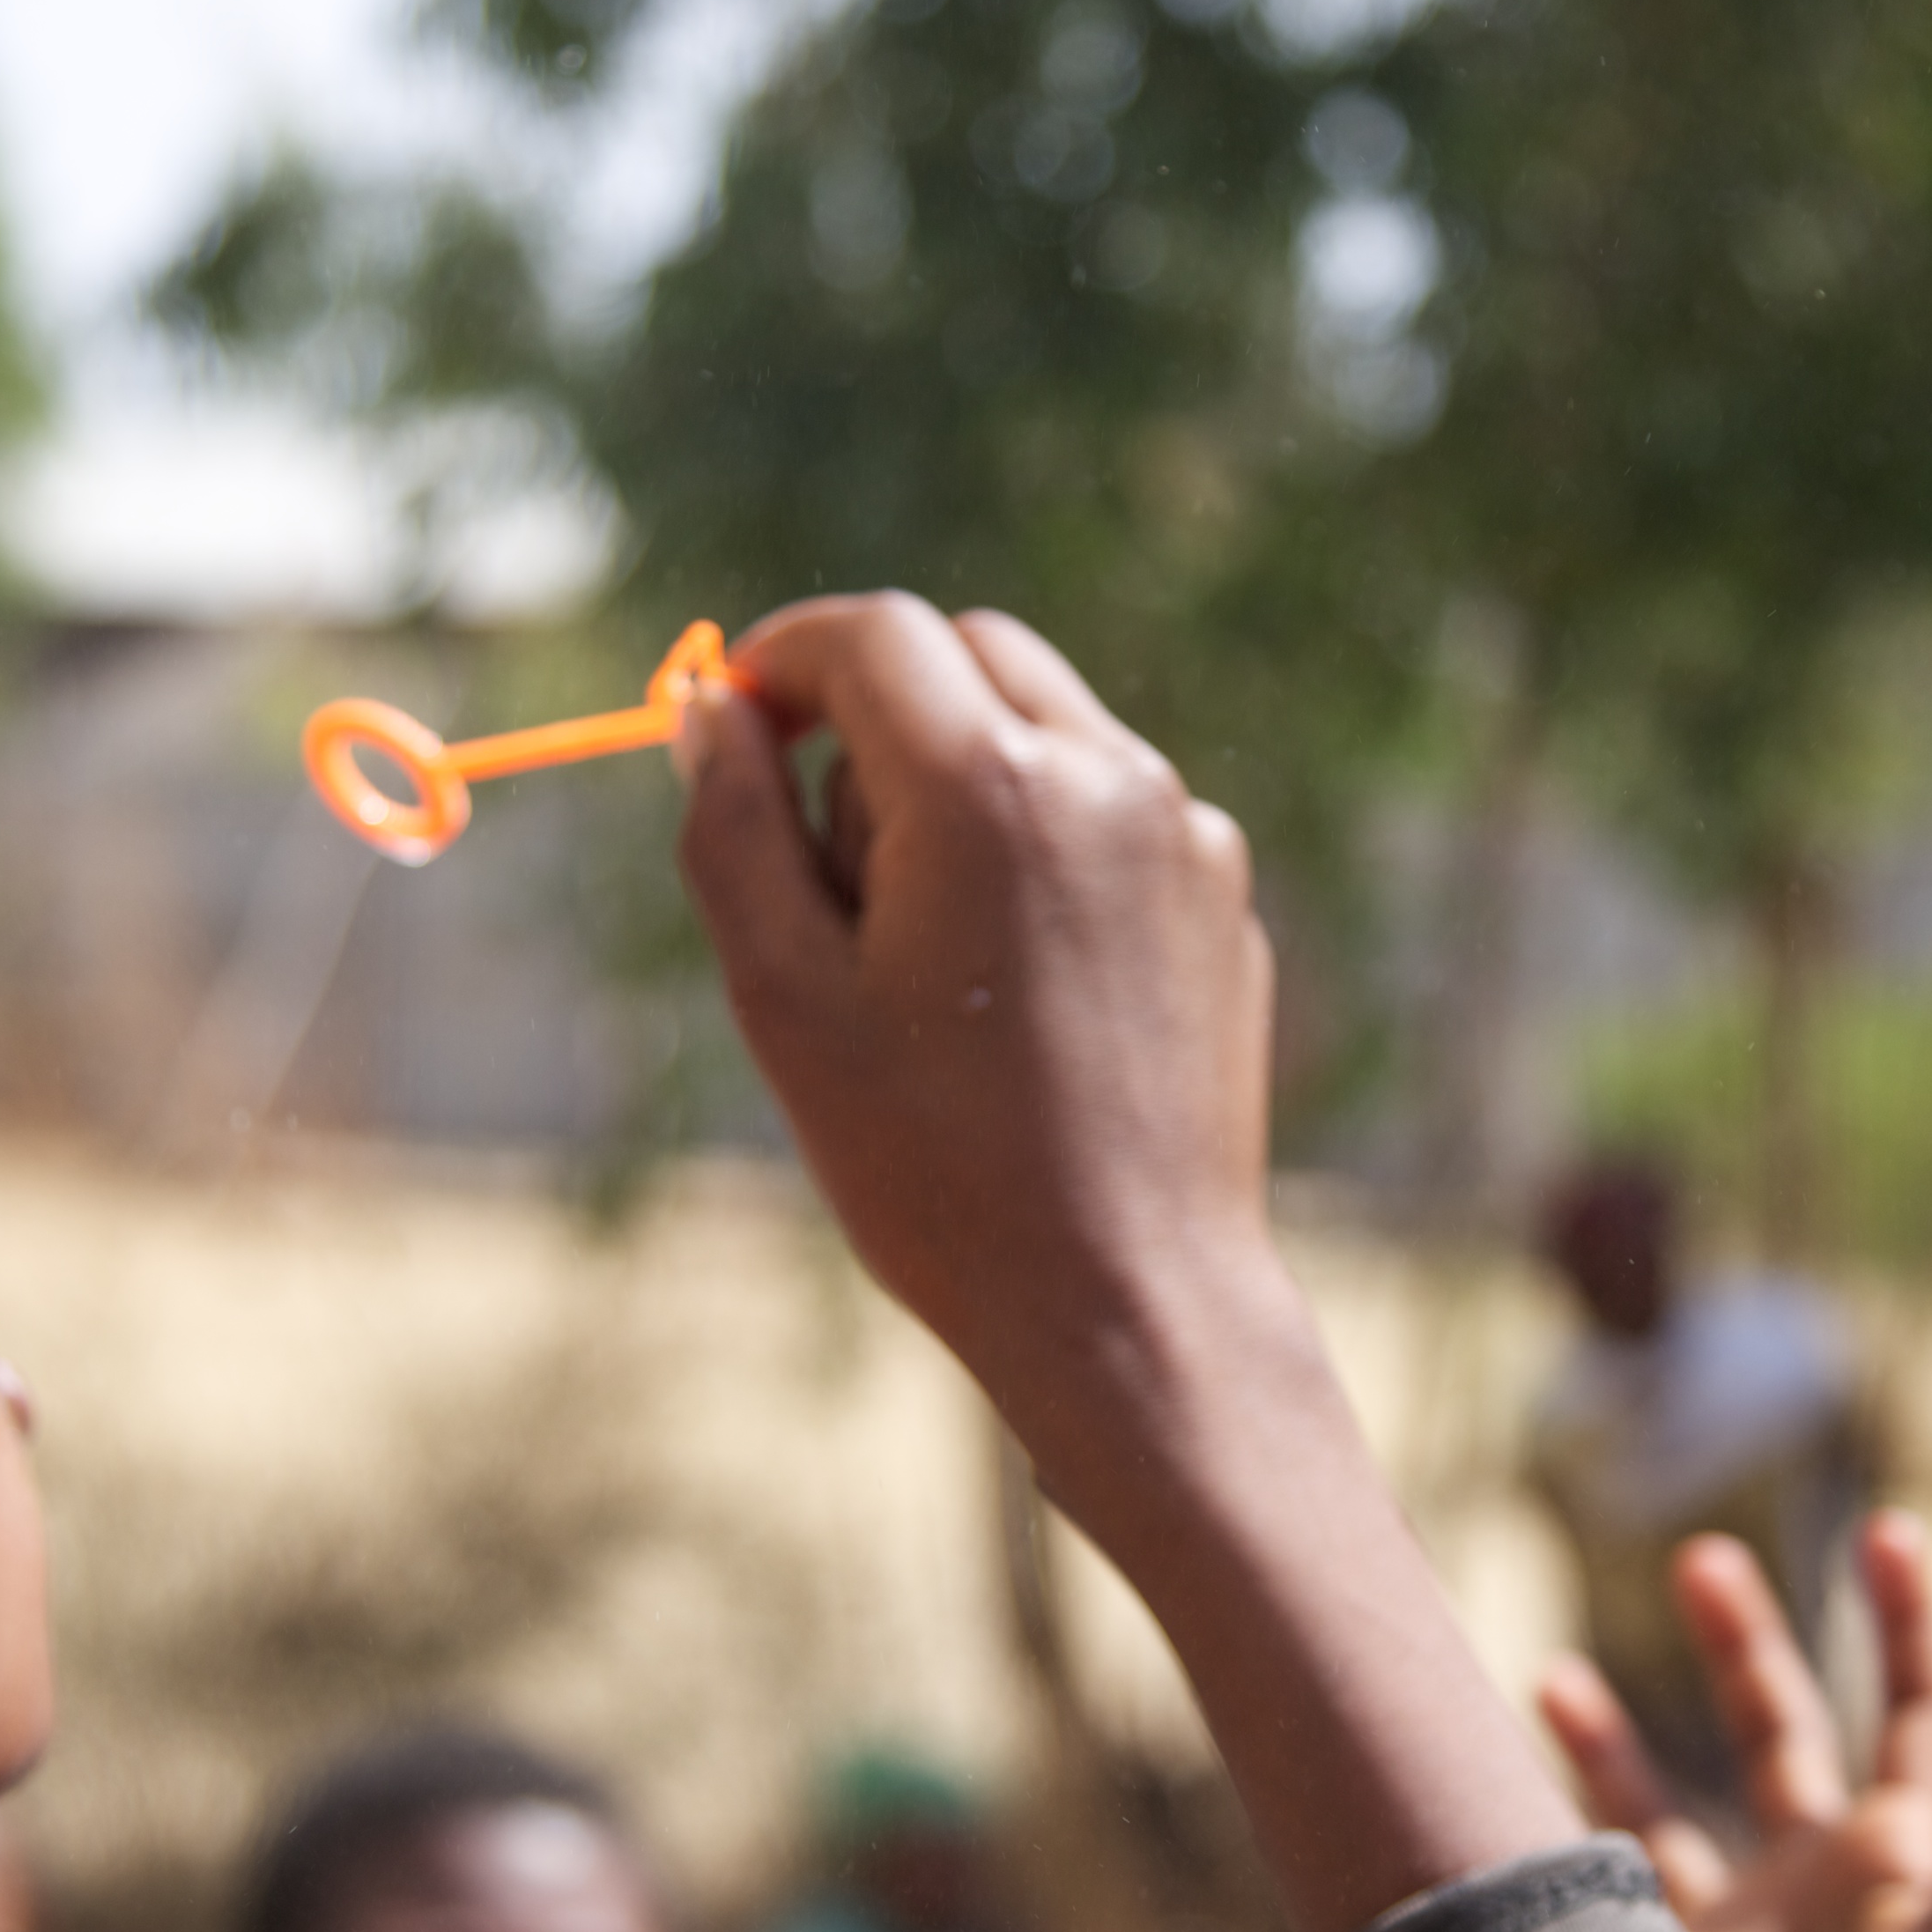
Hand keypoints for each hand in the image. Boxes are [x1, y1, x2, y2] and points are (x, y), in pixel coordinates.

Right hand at [672, 596, 1288, 1446]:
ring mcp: (1185, 833)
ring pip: (1046, 725)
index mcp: (990, 787)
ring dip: (964, 776)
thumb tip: (708, 712)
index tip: (735, 722)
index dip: (783, 657)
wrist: (1126, 1299)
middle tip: (823, 853)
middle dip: (879, 709)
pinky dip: (1042, 843)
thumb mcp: (785, 997)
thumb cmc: (936, 1167)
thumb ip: (732, 827)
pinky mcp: (1223, 895)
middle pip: (969, 654)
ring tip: (921, 946)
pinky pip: (1109, 812)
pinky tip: (1012, 989)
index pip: (872, 632)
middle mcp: (1108, 777)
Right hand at [1536, 1517, 1931, 1931]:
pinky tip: (1503, 1794)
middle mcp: (1823, 1876)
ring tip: (1550, 1675)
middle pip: (1779, 1727)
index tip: (1890, 1533)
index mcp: (1906, 1851)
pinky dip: (1558, 1838)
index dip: (1906, 1618)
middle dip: (1743, 1642)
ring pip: (1666, 1804)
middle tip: (1701, 1559)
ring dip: (1611, 1738)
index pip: (1911, 1705)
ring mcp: (1743, 1928)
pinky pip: (1604, 1888)